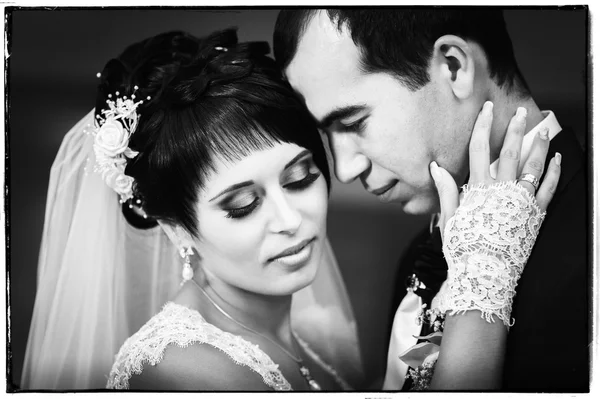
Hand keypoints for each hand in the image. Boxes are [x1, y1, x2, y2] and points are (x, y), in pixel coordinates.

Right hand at [430, 101, 560, 238]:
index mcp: (478, 188)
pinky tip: (557, 160)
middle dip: (514, 129)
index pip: (479, 149)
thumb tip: (436, 168)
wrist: (485, 272)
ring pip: (533, 166)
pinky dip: (554, 172)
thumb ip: (446, 190)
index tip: (486, 110)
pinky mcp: (535, 213)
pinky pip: (549, 188)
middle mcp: (502, 190)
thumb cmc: (464, 247)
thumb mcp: (449, 218)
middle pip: (509, 152)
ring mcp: (521, 201)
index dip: (482, 127)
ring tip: (543, 131)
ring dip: (539, 146)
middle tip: (519, 112)